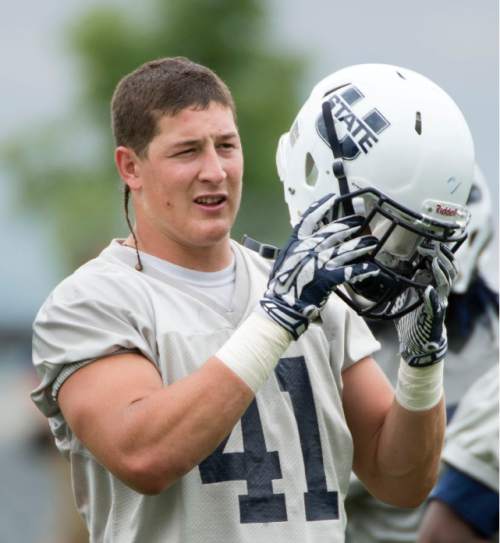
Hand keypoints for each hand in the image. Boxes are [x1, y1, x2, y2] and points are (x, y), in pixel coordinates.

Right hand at [260, 194, 379, 338]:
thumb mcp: (284, 260)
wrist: (281, 305)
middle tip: (359, 221)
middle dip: (348, 225)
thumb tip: (304, 241)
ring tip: (371, 241)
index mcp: (297, 244)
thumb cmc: (282, 285)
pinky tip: (372, 268)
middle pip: (332, 232)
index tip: (331, 199)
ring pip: (345, 250)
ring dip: (360, 245)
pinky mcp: (328, 278)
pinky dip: (362, 270)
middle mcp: (309, 250)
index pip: (309, 219)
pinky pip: (350, 271)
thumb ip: (296, 249)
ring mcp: (319, 263)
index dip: (321, 207)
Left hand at [395, 243, 456, 365]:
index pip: (442, 264)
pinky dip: (433, 297)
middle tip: (429, 247)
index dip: (437, 252)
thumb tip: (382, 265)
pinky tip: (429, 289)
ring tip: (434, 260)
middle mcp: (439, 292)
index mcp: (432, 285)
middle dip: (441, 257)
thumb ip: (400, 280)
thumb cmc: (409, 317)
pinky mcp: (435, 317)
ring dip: (440, 272)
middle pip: (449, 270)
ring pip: (446, 284)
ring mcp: (439, 304)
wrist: (415, 342)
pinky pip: (437, 306)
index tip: (425, 241)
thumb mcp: (403, 294)